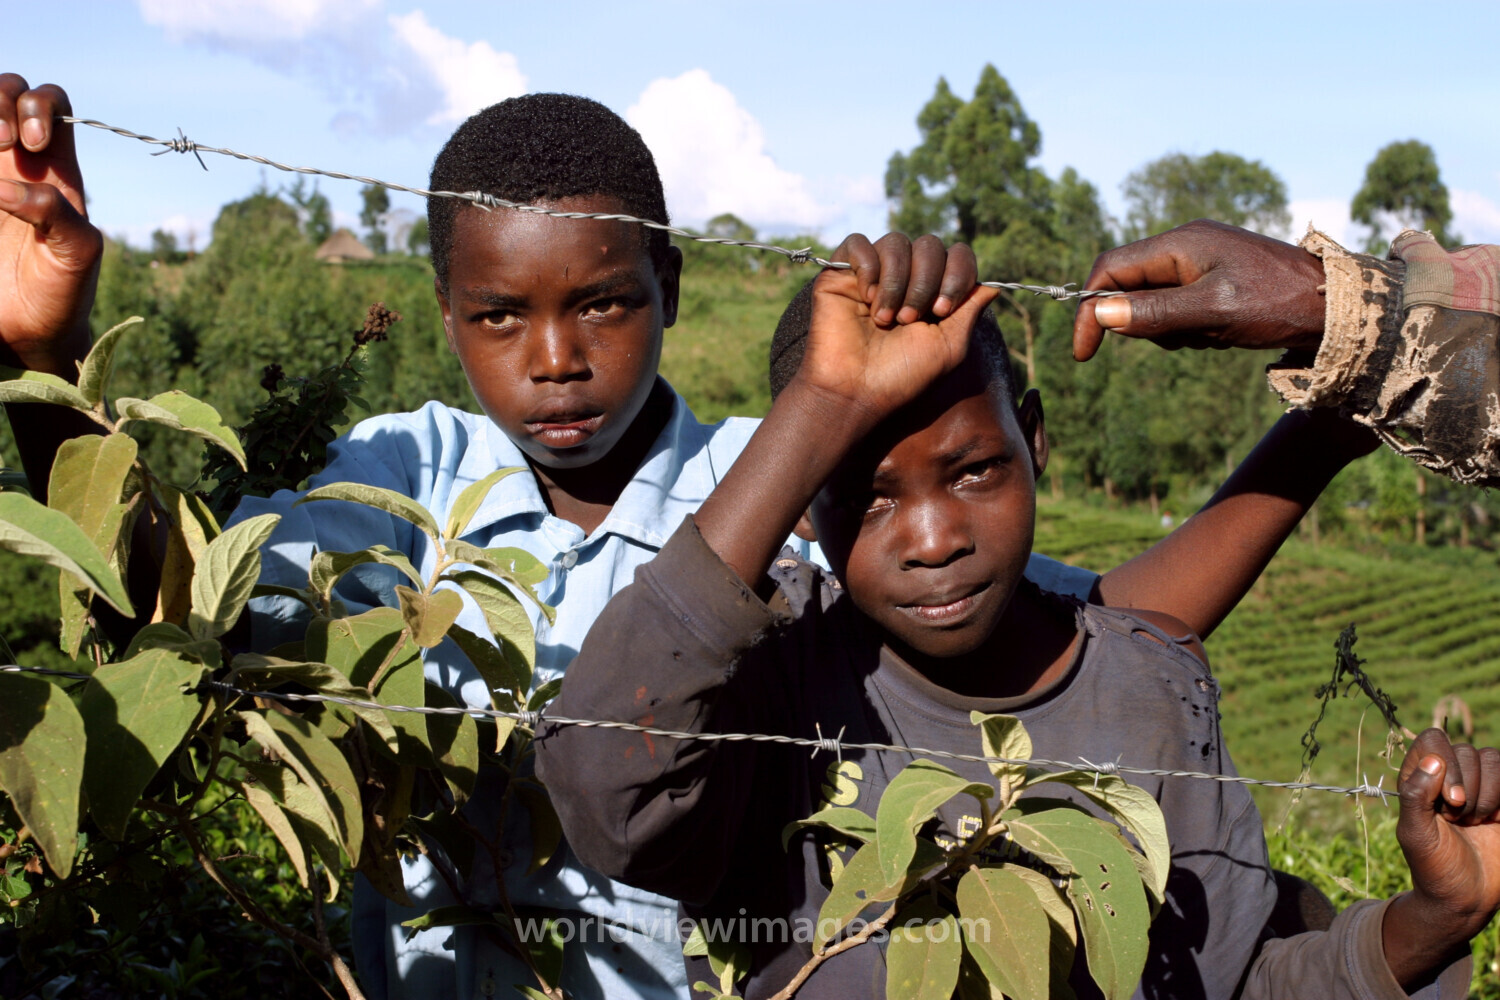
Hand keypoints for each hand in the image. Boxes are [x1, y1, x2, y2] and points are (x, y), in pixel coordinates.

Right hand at [0, 74, 101, 378]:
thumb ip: (56, 212)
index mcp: (56, 169)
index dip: (40, 107)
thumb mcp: (78, 252)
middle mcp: (16, 163)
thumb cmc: (62, 292)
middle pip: (5, 90)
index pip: (52, 104)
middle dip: (0, 98)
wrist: (26, 333)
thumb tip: (6, 186)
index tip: (34, 145)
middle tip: (3, 142)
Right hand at [792, 232, 996, 430]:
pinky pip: (858, 243)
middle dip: (925, 282)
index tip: (942, 311)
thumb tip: (994, 286)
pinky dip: (867, 266)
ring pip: (896, 242)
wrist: (856, 391)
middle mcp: (905, 277)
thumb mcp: (949, 345)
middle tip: (908, 320)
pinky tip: (865, 297)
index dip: (957, 274)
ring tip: (885, 319)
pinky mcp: (840, 273)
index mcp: (933, 292)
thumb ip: (970, 311)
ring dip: (896, 282)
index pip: (957, 255)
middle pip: (929, 245)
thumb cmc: (902, 375)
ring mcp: (873, 273)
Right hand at [1070, 219, 1325, 361]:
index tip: (1085, 352)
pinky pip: (1180, 305)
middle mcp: (1187, 244)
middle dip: (1141, 323)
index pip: (1110, 270)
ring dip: (1169, 330)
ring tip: (1210, 337)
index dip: (1090, 310)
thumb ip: (1155, 313)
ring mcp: (1203, 259)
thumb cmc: (1279, 304)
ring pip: (1154, 301)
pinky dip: (1190, 327)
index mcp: (1181, 243)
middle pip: (1131, 286)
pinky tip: (1222, 334)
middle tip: (1180, 342)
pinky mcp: (1217, 276)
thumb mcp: (1212, 313)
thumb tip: (1102, 313)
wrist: (1340, 304)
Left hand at [1383, 728, 1499, 984]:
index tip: (1450, 803)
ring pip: (1493, 759)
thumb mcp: (1415, 835)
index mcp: (1418, 777)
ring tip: (1475, 822)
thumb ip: (1416, 795)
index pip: (1434, 740)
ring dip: (1488, 796)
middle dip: (1468, 791)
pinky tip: (1496, 821)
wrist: (1467, 898)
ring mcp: (1478, 784)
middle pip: (1467, 751)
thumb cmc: (1434, 867)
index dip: (1447, 764)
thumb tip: (1432, 760)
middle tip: (1458, 821)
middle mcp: (1447, 775)